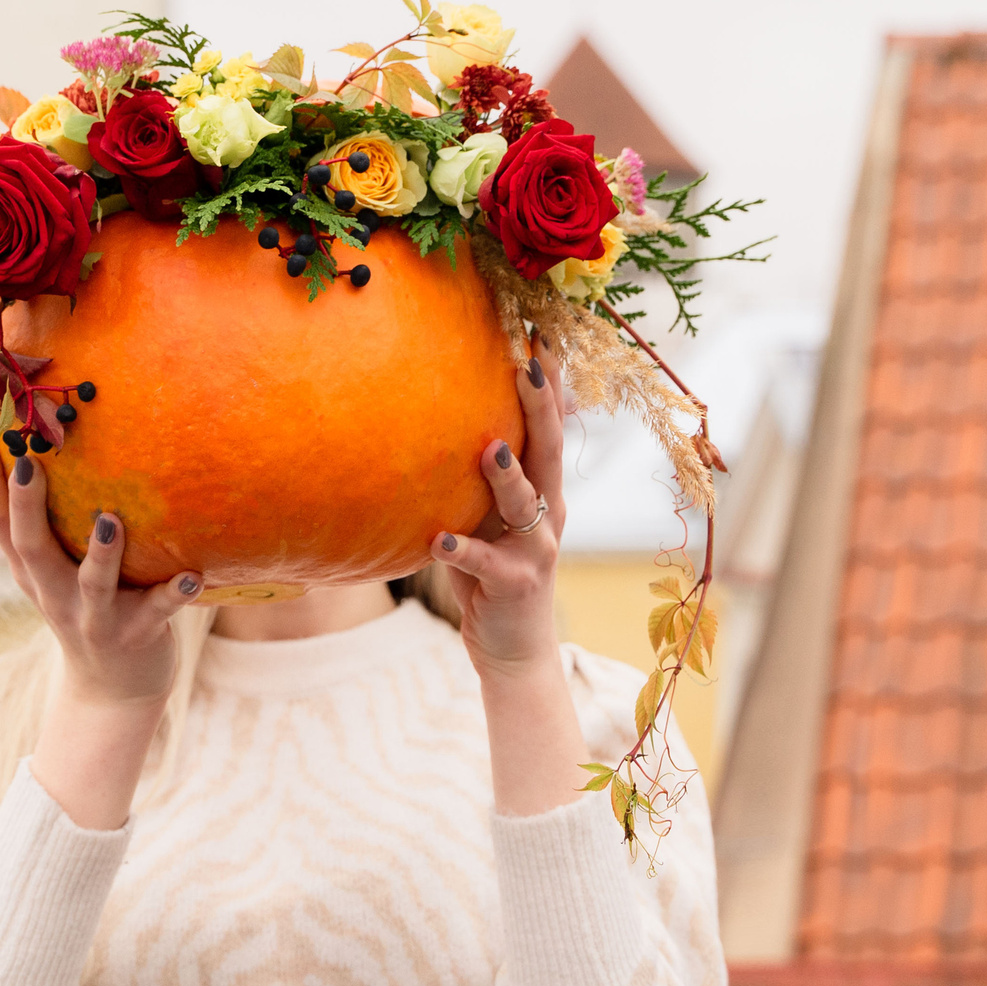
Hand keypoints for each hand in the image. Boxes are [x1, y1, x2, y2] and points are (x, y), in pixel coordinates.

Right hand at [0, 450, 202, 825]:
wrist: (112, 689)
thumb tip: (33, 448)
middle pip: (32, 549)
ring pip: (93, 584)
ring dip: (101, 554)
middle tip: (30, 463)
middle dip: (28, 507)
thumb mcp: (49, 573)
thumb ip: (41, 524)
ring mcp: (94, 617)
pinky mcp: (136, 634)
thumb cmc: (83, 607)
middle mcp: (54, 593)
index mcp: (31, 571)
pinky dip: (173, 594)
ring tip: (109, 522)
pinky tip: (191, 576)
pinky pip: (157, 611)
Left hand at [428, 341, 568, 680]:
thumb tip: (437, 422)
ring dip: (507, 476)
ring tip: (489, 448)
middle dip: (542, 406)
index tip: (539, 335)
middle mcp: (548, 512)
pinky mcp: (515, 584)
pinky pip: (485, 563)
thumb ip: (476, 480)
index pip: (548, 427)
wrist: (514, 650)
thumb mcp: (487, 517)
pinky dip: (462, 551)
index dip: (548, 384)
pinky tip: (436, 540)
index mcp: (542, 490)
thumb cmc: (491, 573)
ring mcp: (536, 549)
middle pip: (550, 451)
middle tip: (530, 363)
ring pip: (526, 504)